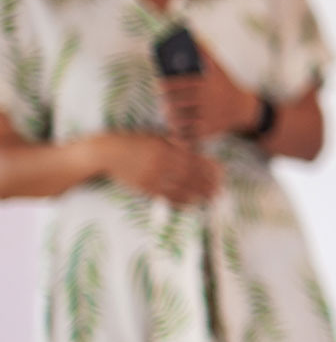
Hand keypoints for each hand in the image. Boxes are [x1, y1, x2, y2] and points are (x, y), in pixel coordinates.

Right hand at [101, 133, 220, 204]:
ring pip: (180, 187)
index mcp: (165, 147)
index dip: (210, 168)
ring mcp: (151, 176)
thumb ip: (175, 143)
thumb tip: (197, 150)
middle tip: (221, 190)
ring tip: (211, 199)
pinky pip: (166, 196)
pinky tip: (192, 204)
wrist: (106, 153)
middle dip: (208, 184)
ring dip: (198, 195)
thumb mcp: (155, 137)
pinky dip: (181, 201)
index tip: (222, 173)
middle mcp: (160, 162)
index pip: (194, 159)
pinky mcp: (143, 187)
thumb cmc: (135, 143)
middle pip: (191, 175)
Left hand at [159, 51, 256, 141]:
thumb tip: (190, 34)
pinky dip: (179, 132)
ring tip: (168, 113)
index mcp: (206, 83)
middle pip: (176, 102)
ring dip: (171, 117)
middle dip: (166, 102)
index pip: (178, 84)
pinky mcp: (209, 130)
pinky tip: (176, 128)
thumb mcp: (219, 67)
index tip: (159, 84)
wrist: (244, 108)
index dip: (164, 84)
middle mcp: (206, 100)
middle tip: (163, 101)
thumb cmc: (226, 84)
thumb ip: (204, 52)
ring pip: (180, 119)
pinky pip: (188, 133)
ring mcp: (207, 116)